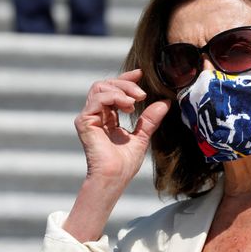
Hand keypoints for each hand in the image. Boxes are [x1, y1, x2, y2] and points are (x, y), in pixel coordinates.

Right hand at [75, 69, 170, 188]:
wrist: (114, 177)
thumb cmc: (125, 164)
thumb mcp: (143, 136)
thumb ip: (150, 119)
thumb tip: (166, 102)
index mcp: (108, 117)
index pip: (113, 90)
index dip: (126, 79)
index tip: (141, 73)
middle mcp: (96, 115)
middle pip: (106, 85)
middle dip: (126, 84)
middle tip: (142, 94)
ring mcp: (88, 117)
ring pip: (100, 87)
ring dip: (121, 89)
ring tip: (136, 101)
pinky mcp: (84, 121)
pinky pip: (97, 99)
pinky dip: (114, 97)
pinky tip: (128, 106)